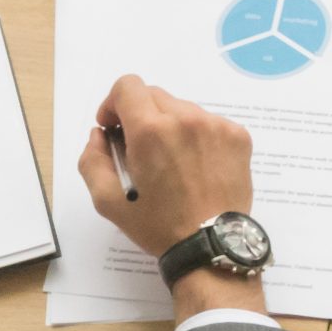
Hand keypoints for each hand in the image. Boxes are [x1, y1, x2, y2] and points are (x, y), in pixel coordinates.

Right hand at [77, 76, 253, 263]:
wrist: (211, 244)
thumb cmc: (158, 225)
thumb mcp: (107, 201)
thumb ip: (92, 159)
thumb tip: (100, 134)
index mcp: (152, 131)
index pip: (127, 86)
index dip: (114, 104)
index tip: (114, 128)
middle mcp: (187, 118)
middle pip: (154, 96)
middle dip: (139, 116)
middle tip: (140, 150)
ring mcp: (217, 125)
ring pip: (183, 108)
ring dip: (170, 126)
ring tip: (171, 162)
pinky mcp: (238, 135)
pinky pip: (209, 122)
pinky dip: (196, 136)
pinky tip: (195, 166)